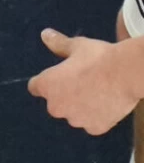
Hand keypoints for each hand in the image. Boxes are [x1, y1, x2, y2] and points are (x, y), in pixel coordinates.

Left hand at [29, 30, 143, 134]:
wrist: (126, 74)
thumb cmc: (98, 58)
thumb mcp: (76, 46)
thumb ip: (58, 44)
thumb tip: (45, 34)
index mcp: (46, 85)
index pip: (36, 87)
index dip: (47, 81)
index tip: (59, 77)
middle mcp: (56, 106)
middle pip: (55, 102)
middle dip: (65, 95)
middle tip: (82, 82)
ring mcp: (76, 120)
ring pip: (74, 114)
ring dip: (80, 107)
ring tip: (97, 91)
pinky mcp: (95, 128)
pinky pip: (91, 123)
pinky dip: (97, 116)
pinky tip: (106, 104)